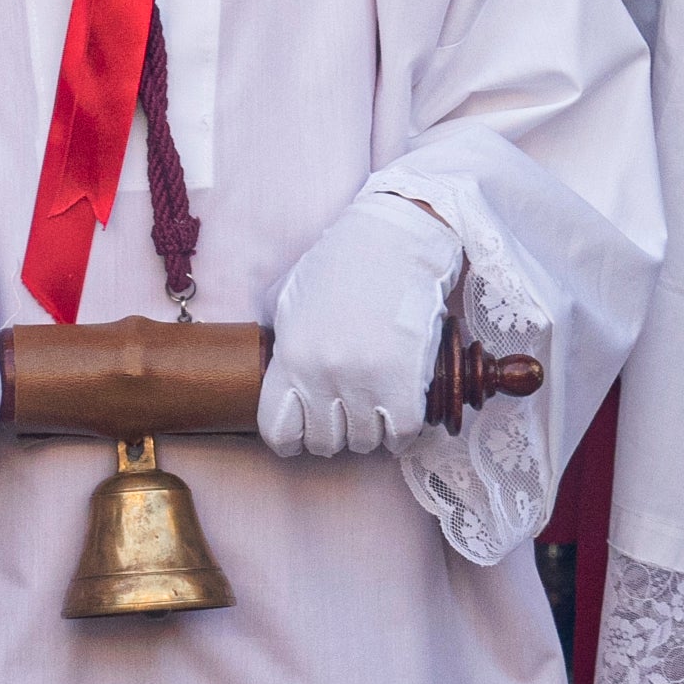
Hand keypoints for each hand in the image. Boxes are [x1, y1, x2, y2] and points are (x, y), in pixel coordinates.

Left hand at [258, 193, 458, 458]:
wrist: (395, 241)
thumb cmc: (341, 266)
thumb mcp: (290, 301)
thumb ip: (284, 347)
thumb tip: (283, 386)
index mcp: (290, 355)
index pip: (278, 430)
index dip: (291, 439)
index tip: (303, 432)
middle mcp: (323, 374)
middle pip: (323, 441)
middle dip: (333, 434)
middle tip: (344, 416)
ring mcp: (365, 380)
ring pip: (363, 442)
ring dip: (369, 431)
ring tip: (373, 407)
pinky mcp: (405, 381)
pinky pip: (401, 434)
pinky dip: (400, 433)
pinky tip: (398, 415)